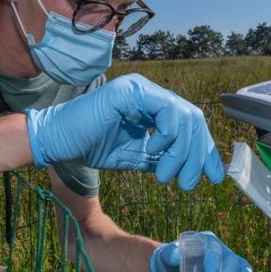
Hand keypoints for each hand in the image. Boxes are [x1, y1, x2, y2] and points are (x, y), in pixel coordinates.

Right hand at [25, 73, 223, 189]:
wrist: (58, 142)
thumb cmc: (90, 146)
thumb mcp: (136, 157)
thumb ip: (162, 157)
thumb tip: (192, 168)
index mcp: (151, 105)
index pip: (189, 123)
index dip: (204, 149)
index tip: (213, 176)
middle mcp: (149, 93)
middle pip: (192, 118)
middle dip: (198, 154)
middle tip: (190, 182)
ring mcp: (140, 89)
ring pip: (183, 116)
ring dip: (182, 151)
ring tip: (167, 175)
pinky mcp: (131, 92)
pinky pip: (166, 112)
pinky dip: (168, 136)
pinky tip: (155, 152)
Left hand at [149, 231, 254, 271]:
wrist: (174, 269)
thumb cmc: (169, 261)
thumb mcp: (165, 258)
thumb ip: (169, 254)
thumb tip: (177, 254)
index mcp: (204, 240)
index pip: (213, 248)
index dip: (214, 261)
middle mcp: (219, 248)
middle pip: (230, 262)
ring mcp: (228, 260)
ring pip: (241, 270)